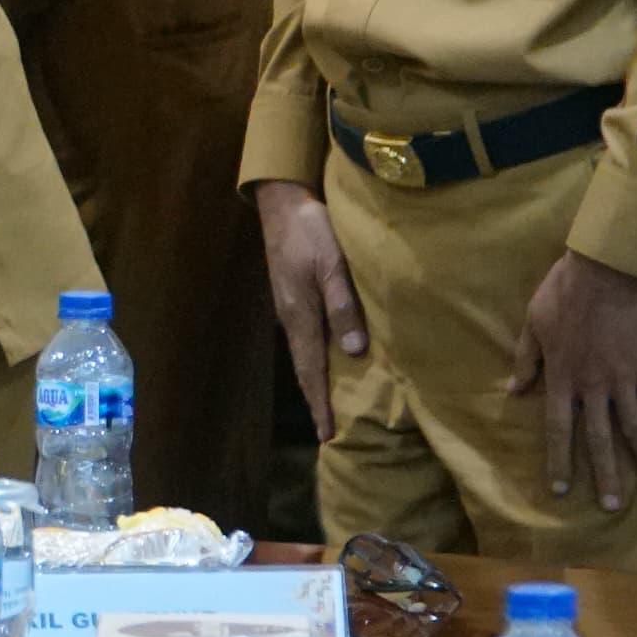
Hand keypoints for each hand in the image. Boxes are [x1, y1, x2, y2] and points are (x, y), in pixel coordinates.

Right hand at [252, 181, 365, 442]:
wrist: (283, 201)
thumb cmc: (311, 230)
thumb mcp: (331, 264)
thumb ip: (343, 305)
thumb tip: (353, 350)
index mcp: (300, 315)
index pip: (311, 370)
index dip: (320, 403)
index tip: (327, 435)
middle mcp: (292, 317)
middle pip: (305, 367)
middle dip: (317, 398)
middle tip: (329, 430)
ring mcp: (291, 305)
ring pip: (306, 352)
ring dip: (318, 379)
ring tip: (332, 402)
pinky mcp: (295, 293)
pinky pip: (308, 335)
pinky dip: (318, 356)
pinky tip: (331, 357)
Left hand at [508, 250, 636, 511]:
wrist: (606, 271)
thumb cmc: (563, 293)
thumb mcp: (533, 323)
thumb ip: (526, 360)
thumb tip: (515, 390)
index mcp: (563, 378)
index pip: (560, 429)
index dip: (560, 460)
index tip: (562, 489)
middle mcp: (594, 386)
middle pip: (600, 438)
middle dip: (606, 474)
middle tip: (613, 506)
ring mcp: (624, 377)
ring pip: (635, 426)